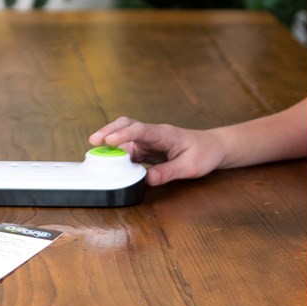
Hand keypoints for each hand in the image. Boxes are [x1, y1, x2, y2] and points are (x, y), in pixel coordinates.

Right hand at [89, 117, 227, 185]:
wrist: (213, 147)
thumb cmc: (204, 154)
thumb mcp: (190, 167)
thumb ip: (168, 172)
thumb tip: (147, 180)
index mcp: (164, 134)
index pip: (140, 130)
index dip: (123, 134)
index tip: (109, 140)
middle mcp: (154, 134)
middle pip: (127, 125)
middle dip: (109, 130)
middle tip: (93, 140)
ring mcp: (150, 140)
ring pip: (126, 136)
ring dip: (111, 141)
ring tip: (96, 151)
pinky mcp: (149, 148)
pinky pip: (130, 148)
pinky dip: (118, 152)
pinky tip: (111, 161)